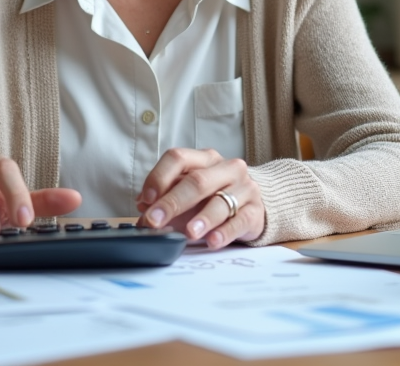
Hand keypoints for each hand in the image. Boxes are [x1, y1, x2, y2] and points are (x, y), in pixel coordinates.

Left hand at [136, 148, 263, 248]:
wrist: (253, 204)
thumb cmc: (214, 196)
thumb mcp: (189, 193)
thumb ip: (166, 196)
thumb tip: (143, 206)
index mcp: (204, 159)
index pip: (178, 158)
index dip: (159, 177)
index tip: (146, 199)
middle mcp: (226, 168)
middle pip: (197, 181)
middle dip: (173, 202)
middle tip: (155, 221)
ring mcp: (244, 188)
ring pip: (221, 201)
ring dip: (202, 218)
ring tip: (189, 233)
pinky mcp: (255, 210)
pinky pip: (240, 221)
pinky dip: (224, 232)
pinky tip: (212, 241)